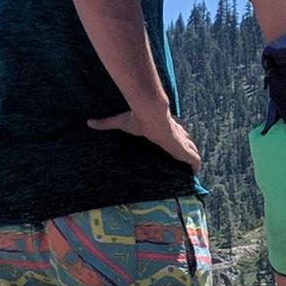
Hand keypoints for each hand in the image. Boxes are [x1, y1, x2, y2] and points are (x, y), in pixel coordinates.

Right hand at [87, 107, 203, 170]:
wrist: (150, 112)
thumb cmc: (138, 118)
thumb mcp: (120, 122)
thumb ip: (106, 123)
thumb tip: (88, 122)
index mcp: (162, 128)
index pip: (173, 132)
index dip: (176, 138)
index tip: (175, 145)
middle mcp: (174, 134)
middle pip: (186, 141)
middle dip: (188, 149)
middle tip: (188, 159)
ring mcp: (180, 141)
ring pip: (192, 150)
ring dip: (193, 158)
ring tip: (194, 168)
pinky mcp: (183, 148)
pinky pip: (194, 159)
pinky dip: (196, 165)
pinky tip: (197, 172)